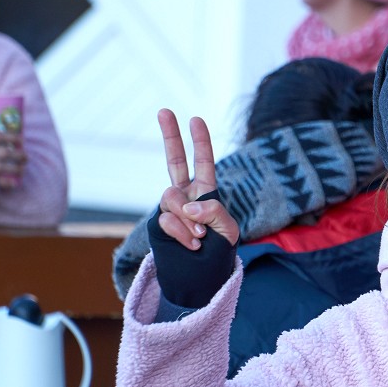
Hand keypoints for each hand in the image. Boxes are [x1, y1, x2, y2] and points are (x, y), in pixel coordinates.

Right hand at [0, 131, 26, 189]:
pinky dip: (9, 183)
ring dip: (16, 169)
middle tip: (26, 157)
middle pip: (5, 152)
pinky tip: (14, 184)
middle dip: (18, 155)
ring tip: (22, 170)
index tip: (21, 140)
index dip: (12, 138)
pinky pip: (0, 182)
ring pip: (5, 167)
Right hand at [156, 109, 238, 248]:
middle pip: (174, 161)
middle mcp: (185, 195)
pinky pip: (169, 220)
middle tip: (164, 109)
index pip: (202, 162)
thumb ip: (214, 212)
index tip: (195, 119)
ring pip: (172, 198)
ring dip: (190, 219)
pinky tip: (193, 243)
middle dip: (170, 135)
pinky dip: (183, 232)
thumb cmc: (219, 251)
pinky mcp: (159, 224)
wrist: (200, 277)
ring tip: (202, 237)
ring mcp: (170, 209)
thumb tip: (189, 205)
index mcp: (205, 192)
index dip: (200, 142)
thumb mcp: (228, 230)